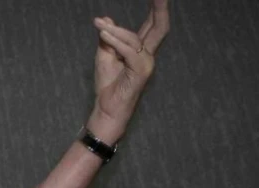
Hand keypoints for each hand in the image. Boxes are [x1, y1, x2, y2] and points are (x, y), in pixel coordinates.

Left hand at [87, 0, 169, 142]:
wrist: (106, 108)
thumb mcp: (104, 56)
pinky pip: (128, 51)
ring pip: (134, 38)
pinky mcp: (140, 72)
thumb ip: (107, 38)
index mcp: (140, 50)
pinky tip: (104, 34)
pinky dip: (116, 41)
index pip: (151, 25)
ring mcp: (146, 63)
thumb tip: (106, 19)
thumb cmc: (107, 85)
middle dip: (159, 8)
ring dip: (114, 30)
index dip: (156, 9)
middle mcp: (147, 54)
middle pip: (159, 27)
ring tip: (98, 24)